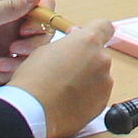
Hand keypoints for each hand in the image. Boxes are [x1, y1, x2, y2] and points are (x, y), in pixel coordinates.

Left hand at [0, 0, 56, 82]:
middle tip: (13, 49)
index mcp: (9, 7)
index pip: (42, 7)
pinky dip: (2, 75)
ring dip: (16, 64)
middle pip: (41, 36)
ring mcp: (4, 44)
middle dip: (32, 47)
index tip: (26, 30)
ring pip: (28, 57)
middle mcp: (11, 25)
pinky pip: (11, 72)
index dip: (42, 20)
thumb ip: (9, 7)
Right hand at [10, 19, 118, 137]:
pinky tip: (69, 101)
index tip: (87, 39)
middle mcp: (102, 59)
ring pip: (99, 75)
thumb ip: (67, 43)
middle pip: (100, 54)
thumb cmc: (34, 79)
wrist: (32, 111)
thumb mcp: (46, 49)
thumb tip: (75, 40)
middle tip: (66, 69)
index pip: (104, 26)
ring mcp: (105, 82)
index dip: (96, 32)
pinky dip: (87, 96)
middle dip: (86, 60)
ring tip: (65, 89)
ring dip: (87, 79)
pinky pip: (98, 94)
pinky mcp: (102, 102)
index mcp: (88, 41)